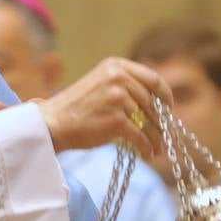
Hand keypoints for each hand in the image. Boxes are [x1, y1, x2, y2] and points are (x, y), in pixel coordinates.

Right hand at [38, 58, 171, 160]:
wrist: (52, 123)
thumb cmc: (76, 108)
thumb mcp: (101, 84)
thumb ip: (126, 85)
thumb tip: (158, 104)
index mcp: (116, 66)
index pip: (153, 79)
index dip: (165, 96)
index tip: (168, 110)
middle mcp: (119, 77)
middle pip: (153, 103)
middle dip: (161, 123)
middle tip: (164, 137)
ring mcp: (119, 98)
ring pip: (149, 122)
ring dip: (155, 138)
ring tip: (157, 149)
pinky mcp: (117, 120)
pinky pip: (140, 136)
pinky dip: (146, 147)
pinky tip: (147, 155)